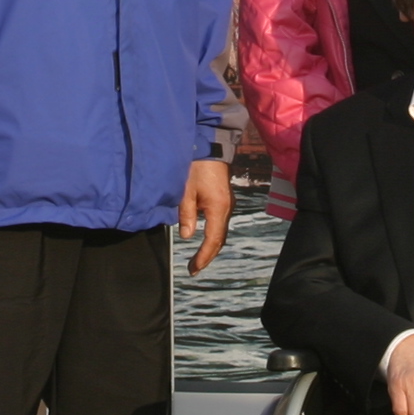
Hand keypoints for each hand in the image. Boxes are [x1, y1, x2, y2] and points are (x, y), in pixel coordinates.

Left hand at [179, 158, 231, 275]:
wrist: (211, 146)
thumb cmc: (197, 167)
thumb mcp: (186, 191)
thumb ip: (186, 214)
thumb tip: (187, 236)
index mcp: (218, 208)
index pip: (212, 240)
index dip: (203, 256)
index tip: (193, 268)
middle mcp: (226, 208)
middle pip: (219, 240)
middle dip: (207, 256)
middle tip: (194, 269)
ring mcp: (227, 204)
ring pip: (220, 232)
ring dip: (210, 247)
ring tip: (198, 258)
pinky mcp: (223, 199)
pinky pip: (219, 223)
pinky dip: (212, 235)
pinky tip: (204, 238)